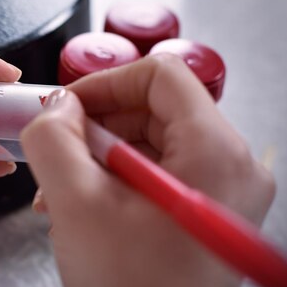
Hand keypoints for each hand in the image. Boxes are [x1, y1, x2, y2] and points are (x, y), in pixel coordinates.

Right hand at [21, 54, 274, 286]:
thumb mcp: (76, 204)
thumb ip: (53, 139)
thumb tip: (55, 107)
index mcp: (215, 153)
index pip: (161, 75)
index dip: (106, 83)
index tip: (69, 106)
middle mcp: (233, 166)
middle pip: (156, 108)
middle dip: (98, 126)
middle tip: (62, 151)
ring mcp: (224, 191)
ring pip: (152, 140)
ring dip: (100, 156)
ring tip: (66, 190)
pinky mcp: (206, 211)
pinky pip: (158, 170)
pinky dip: (117, 177)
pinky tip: (86, 204)